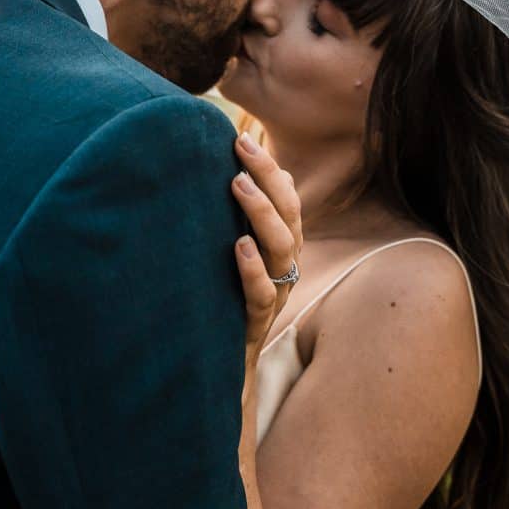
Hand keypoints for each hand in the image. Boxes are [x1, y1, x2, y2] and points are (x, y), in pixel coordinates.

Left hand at [232, 132, 301, 364]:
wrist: (218, 370)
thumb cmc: (223, 302)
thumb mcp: (229, 258)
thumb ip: (231, 222)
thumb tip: (221, 174)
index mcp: (280, 247)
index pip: (287, 199)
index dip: (270, 169)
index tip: (240, 138)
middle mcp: (284, 267)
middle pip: (290, 216)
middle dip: (268, 178)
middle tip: (241, 149)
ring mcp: (275, 295)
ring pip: (283, 249)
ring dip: (262, 213)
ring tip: (237, 185)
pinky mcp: (255, 324)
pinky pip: (263, 295)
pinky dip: (253, 270)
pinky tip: (239, 247)